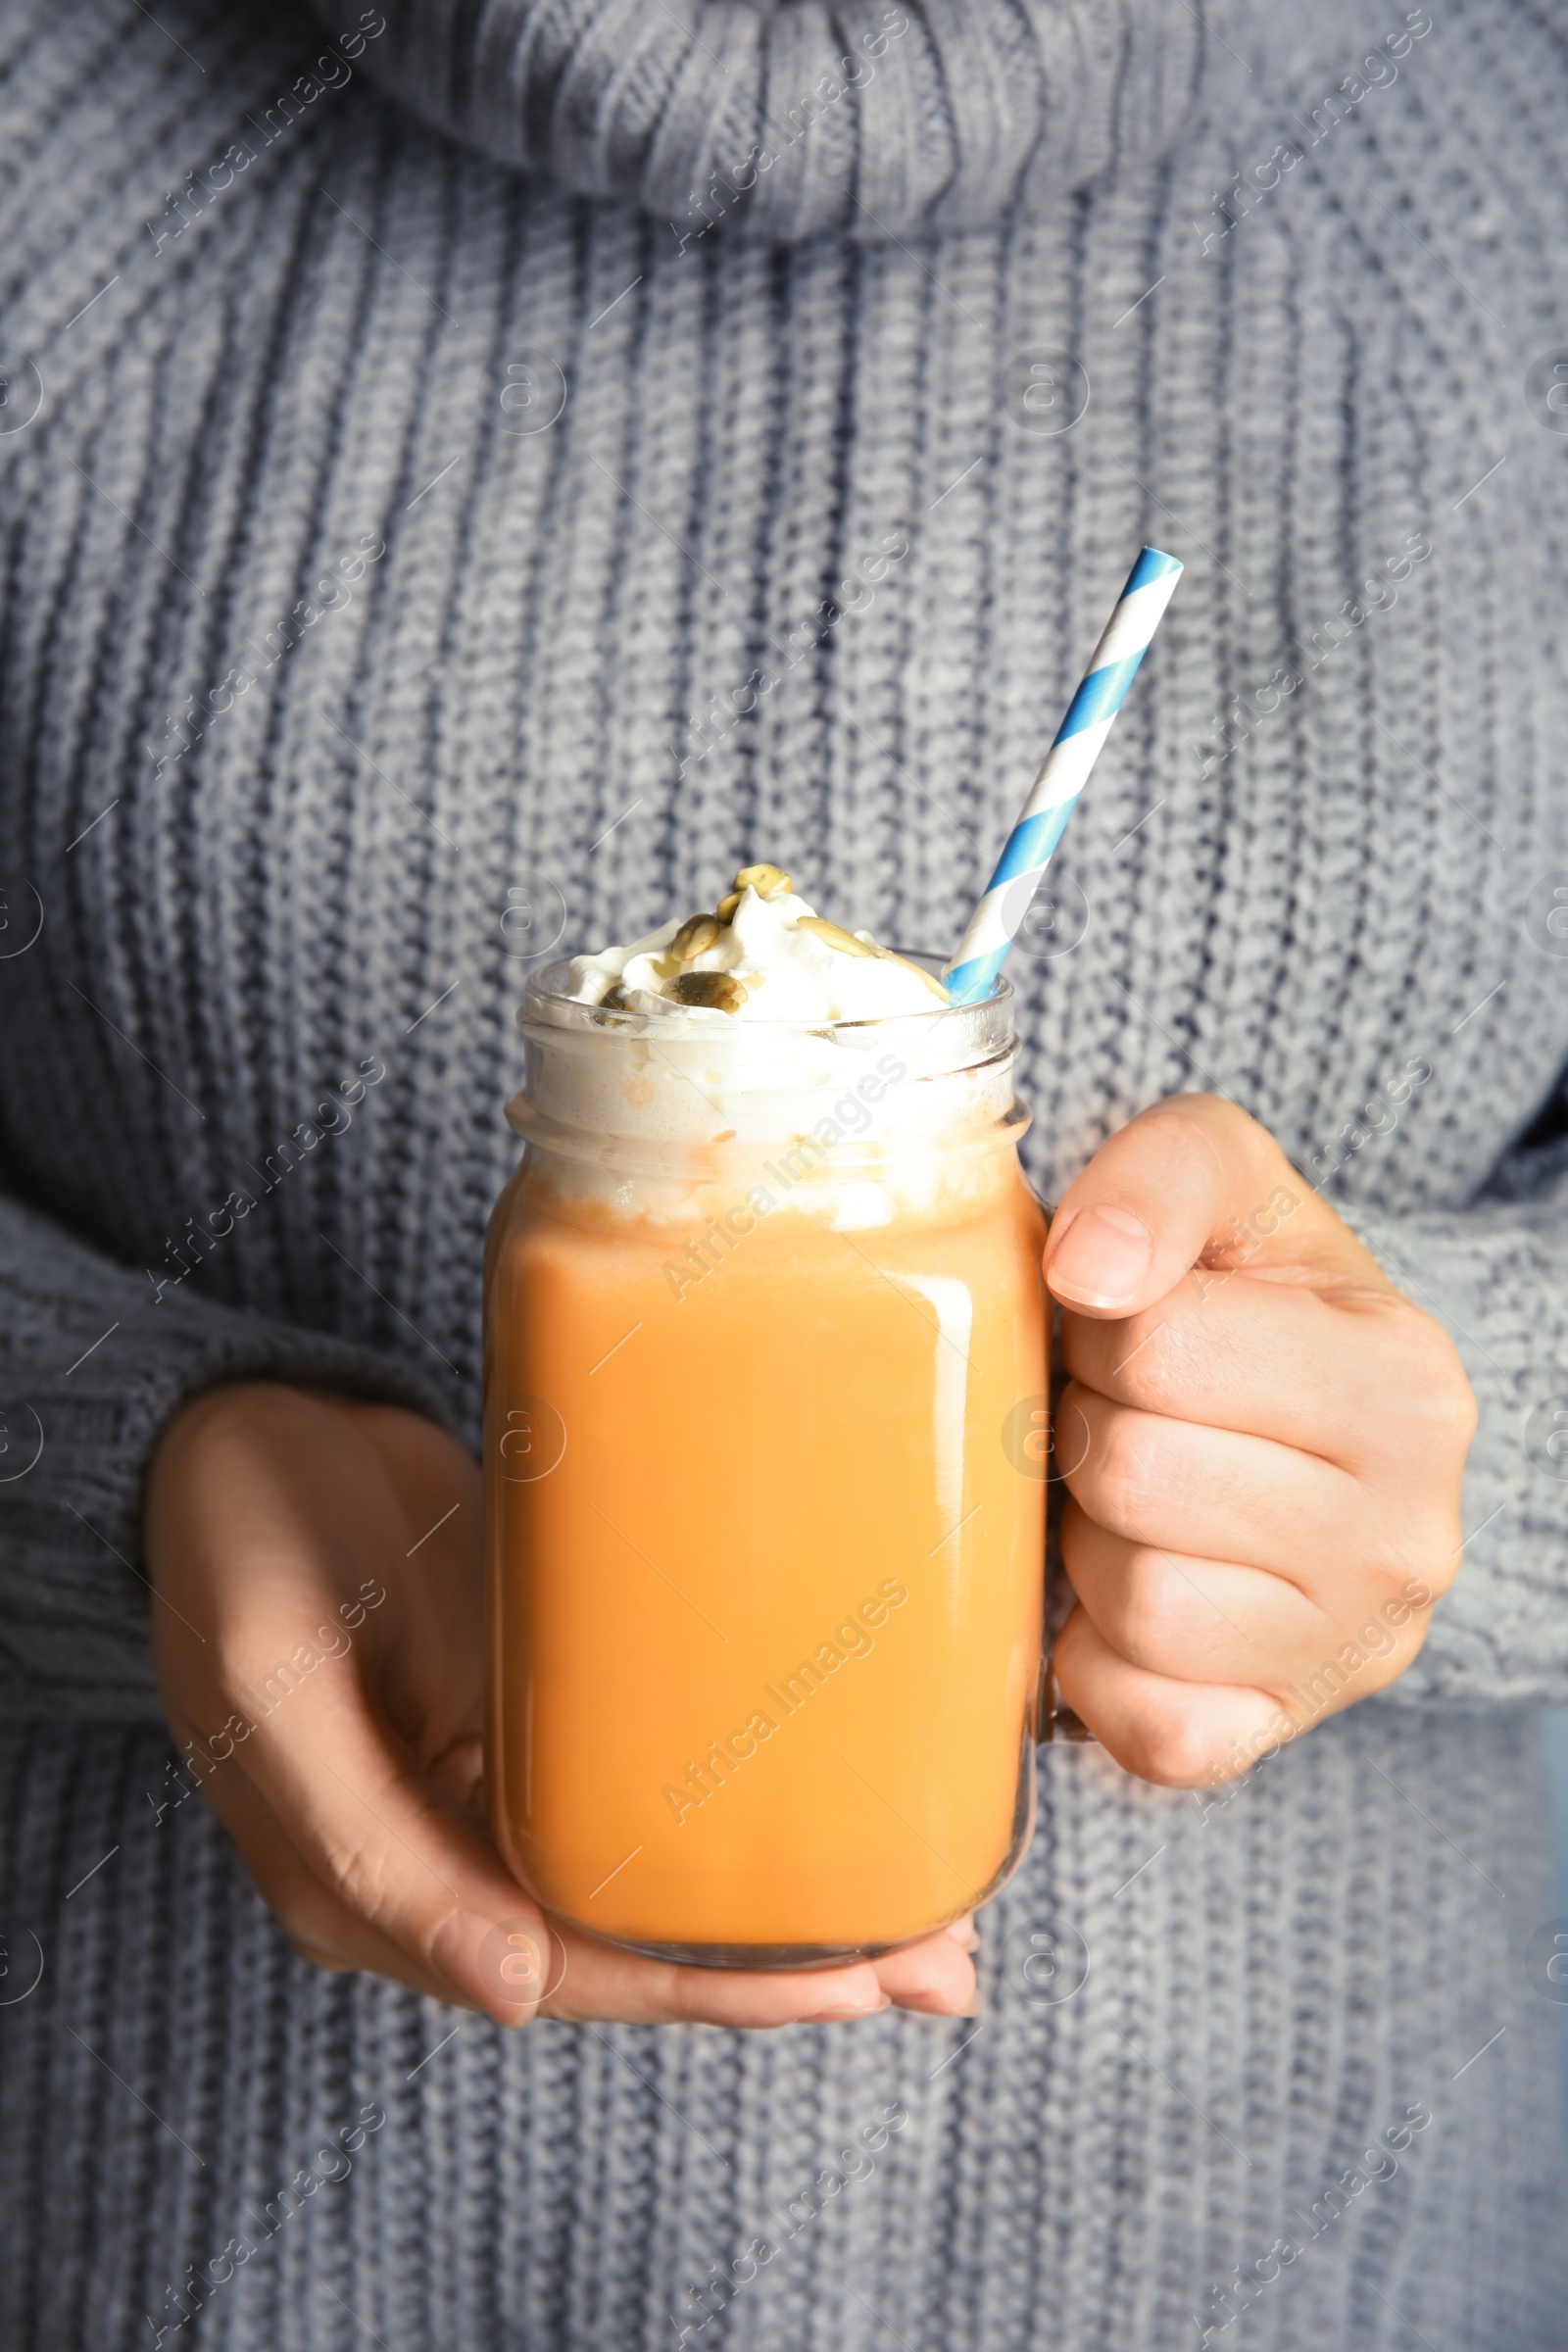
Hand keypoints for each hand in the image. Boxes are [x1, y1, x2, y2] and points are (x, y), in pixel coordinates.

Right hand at [146, 1383, 976, 2025]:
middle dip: (788, 1964)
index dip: (714, 1987)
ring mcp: (502, 1785)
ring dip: (782, 1898)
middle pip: (639, 1937)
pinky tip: (828, 1791)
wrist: (239, 1429)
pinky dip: (735, 1801)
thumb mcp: (275, 1699)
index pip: (575, 1968)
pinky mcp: (537, 1710)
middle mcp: (456, 1859)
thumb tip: (517, 1994)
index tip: (849, 1987)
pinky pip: (645, 1778)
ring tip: (925, 1908)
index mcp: (383, 1890)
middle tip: (939, 1963)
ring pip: (656, 1871)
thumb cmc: (242, 1547)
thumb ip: (372, 1851)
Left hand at [1042, 1096, 1475, 1786]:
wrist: (1317, 1435)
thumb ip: (1164, 1173)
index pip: (1159, 1345)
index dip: (1100, 1328)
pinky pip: (1146, 1725)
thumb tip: (1087, 1270)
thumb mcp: (1235, 1187)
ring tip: (1127, 1501)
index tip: (1127, 1330)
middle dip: (1089, 1431)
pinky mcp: (1278, 1732)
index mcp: (1406, 1383)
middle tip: (1119, 1415)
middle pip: (1134, 1475)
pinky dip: (1100, 1664)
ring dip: (1090, 1543)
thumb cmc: (1250, 1302)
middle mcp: (1409, 1532)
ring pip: (1135, 1603)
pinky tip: (1121, 1598)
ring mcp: (1352, 1649)